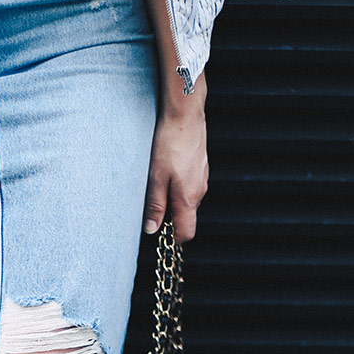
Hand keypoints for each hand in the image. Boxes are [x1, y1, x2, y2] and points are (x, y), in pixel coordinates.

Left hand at [142, 78, 209, 243]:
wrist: (185, 114)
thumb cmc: (170, 142)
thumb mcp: (156, 176)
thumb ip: (155, 204)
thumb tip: (152, 228)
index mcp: (189, 197)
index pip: (186, 232)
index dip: (173, 239)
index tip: (159, 235)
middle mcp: (199, 190)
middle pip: (187, 217)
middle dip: (170, 219)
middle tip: (151, 209)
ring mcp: (202, 178)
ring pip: (188, 200)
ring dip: (173, 201)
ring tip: (156, 186)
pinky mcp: (200, 166)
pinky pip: (190, 185)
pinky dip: (178, 186)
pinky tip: (166, 172)